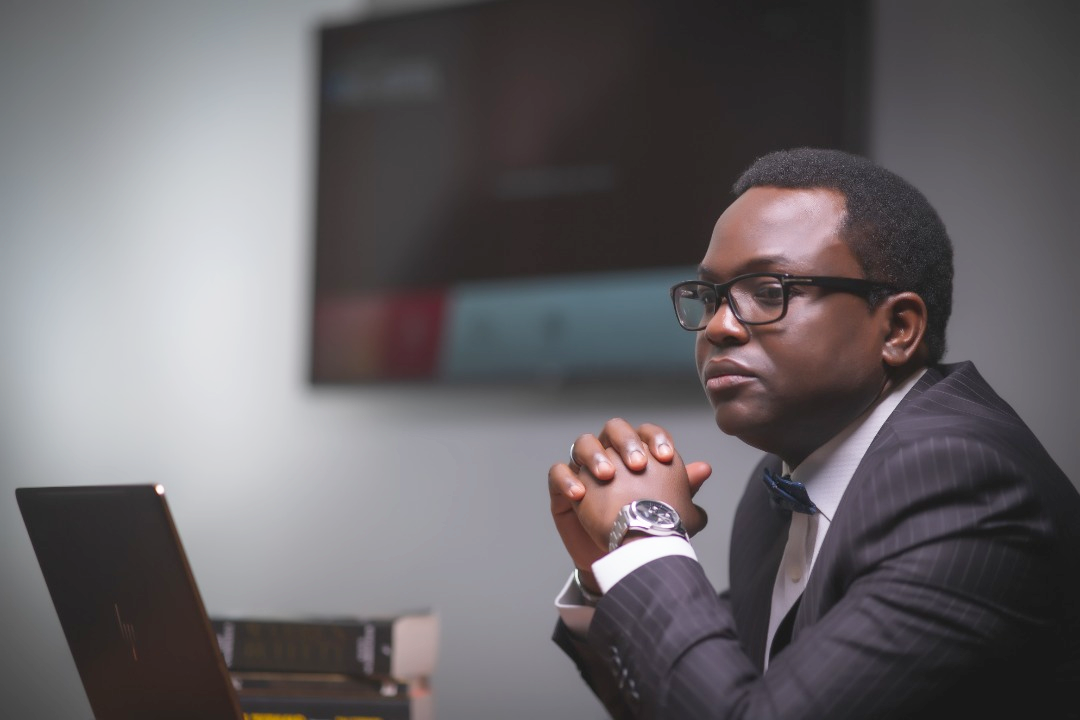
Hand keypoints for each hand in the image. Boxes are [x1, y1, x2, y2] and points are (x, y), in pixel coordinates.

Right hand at [547, 419, 711, 573]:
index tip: (666, 457)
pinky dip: (566, 480)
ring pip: (582, 444)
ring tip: (607, 476)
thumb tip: (705, 468)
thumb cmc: (649, 529)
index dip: (655, 438)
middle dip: (625, 441)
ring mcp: (585, 470)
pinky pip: (557, 473)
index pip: (645, 432)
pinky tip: (579, 495)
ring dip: (594, 455)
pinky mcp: (563, 490)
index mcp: (638, 454)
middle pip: (613, 429)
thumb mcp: (672, 511)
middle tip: (637, 465)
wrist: (625, 562)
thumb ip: (684, 487)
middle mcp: (611, 456)